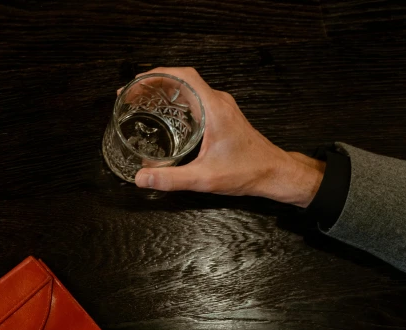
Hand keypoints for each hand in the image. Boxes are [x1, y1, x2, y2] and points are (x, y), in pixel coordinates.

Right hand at [130, 67, 323, 207]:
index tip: (136, 84)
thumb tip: (141, 178)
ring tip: (141, 102)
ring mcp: (220, 108)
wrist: (274, 173)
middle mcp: (217, 102)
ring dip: (164, 91)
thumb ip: (170, 178)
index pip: (184, 76)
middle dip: (154, 83)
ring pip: (188, 89)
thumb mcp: (204, 178)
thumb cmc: (247, 171)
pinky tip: (163, 115)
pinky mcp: (221, 116)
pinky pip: (194, 100)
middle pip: (182, 79)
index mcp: (214, 108)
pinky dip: (175, 101)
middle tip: (131, 95)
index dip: (157, 75)